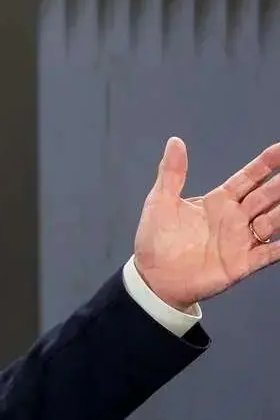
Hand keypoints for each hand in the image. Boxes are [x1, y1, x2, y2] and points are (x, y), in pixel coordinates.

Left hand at [133, 136, 279, 309]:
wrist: (153, 277)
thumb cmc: (155, 240)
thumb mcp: (160, 202)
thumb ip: (171, 173)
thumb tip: (175, 142)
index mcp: (218, 201)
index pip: (248, 178)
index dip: (265, 164)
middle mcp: (235, 218)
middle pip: (267, 196)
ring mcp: (241, 240)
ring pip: (274, 220)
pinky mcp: (243, 263)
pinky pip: (271, 253)